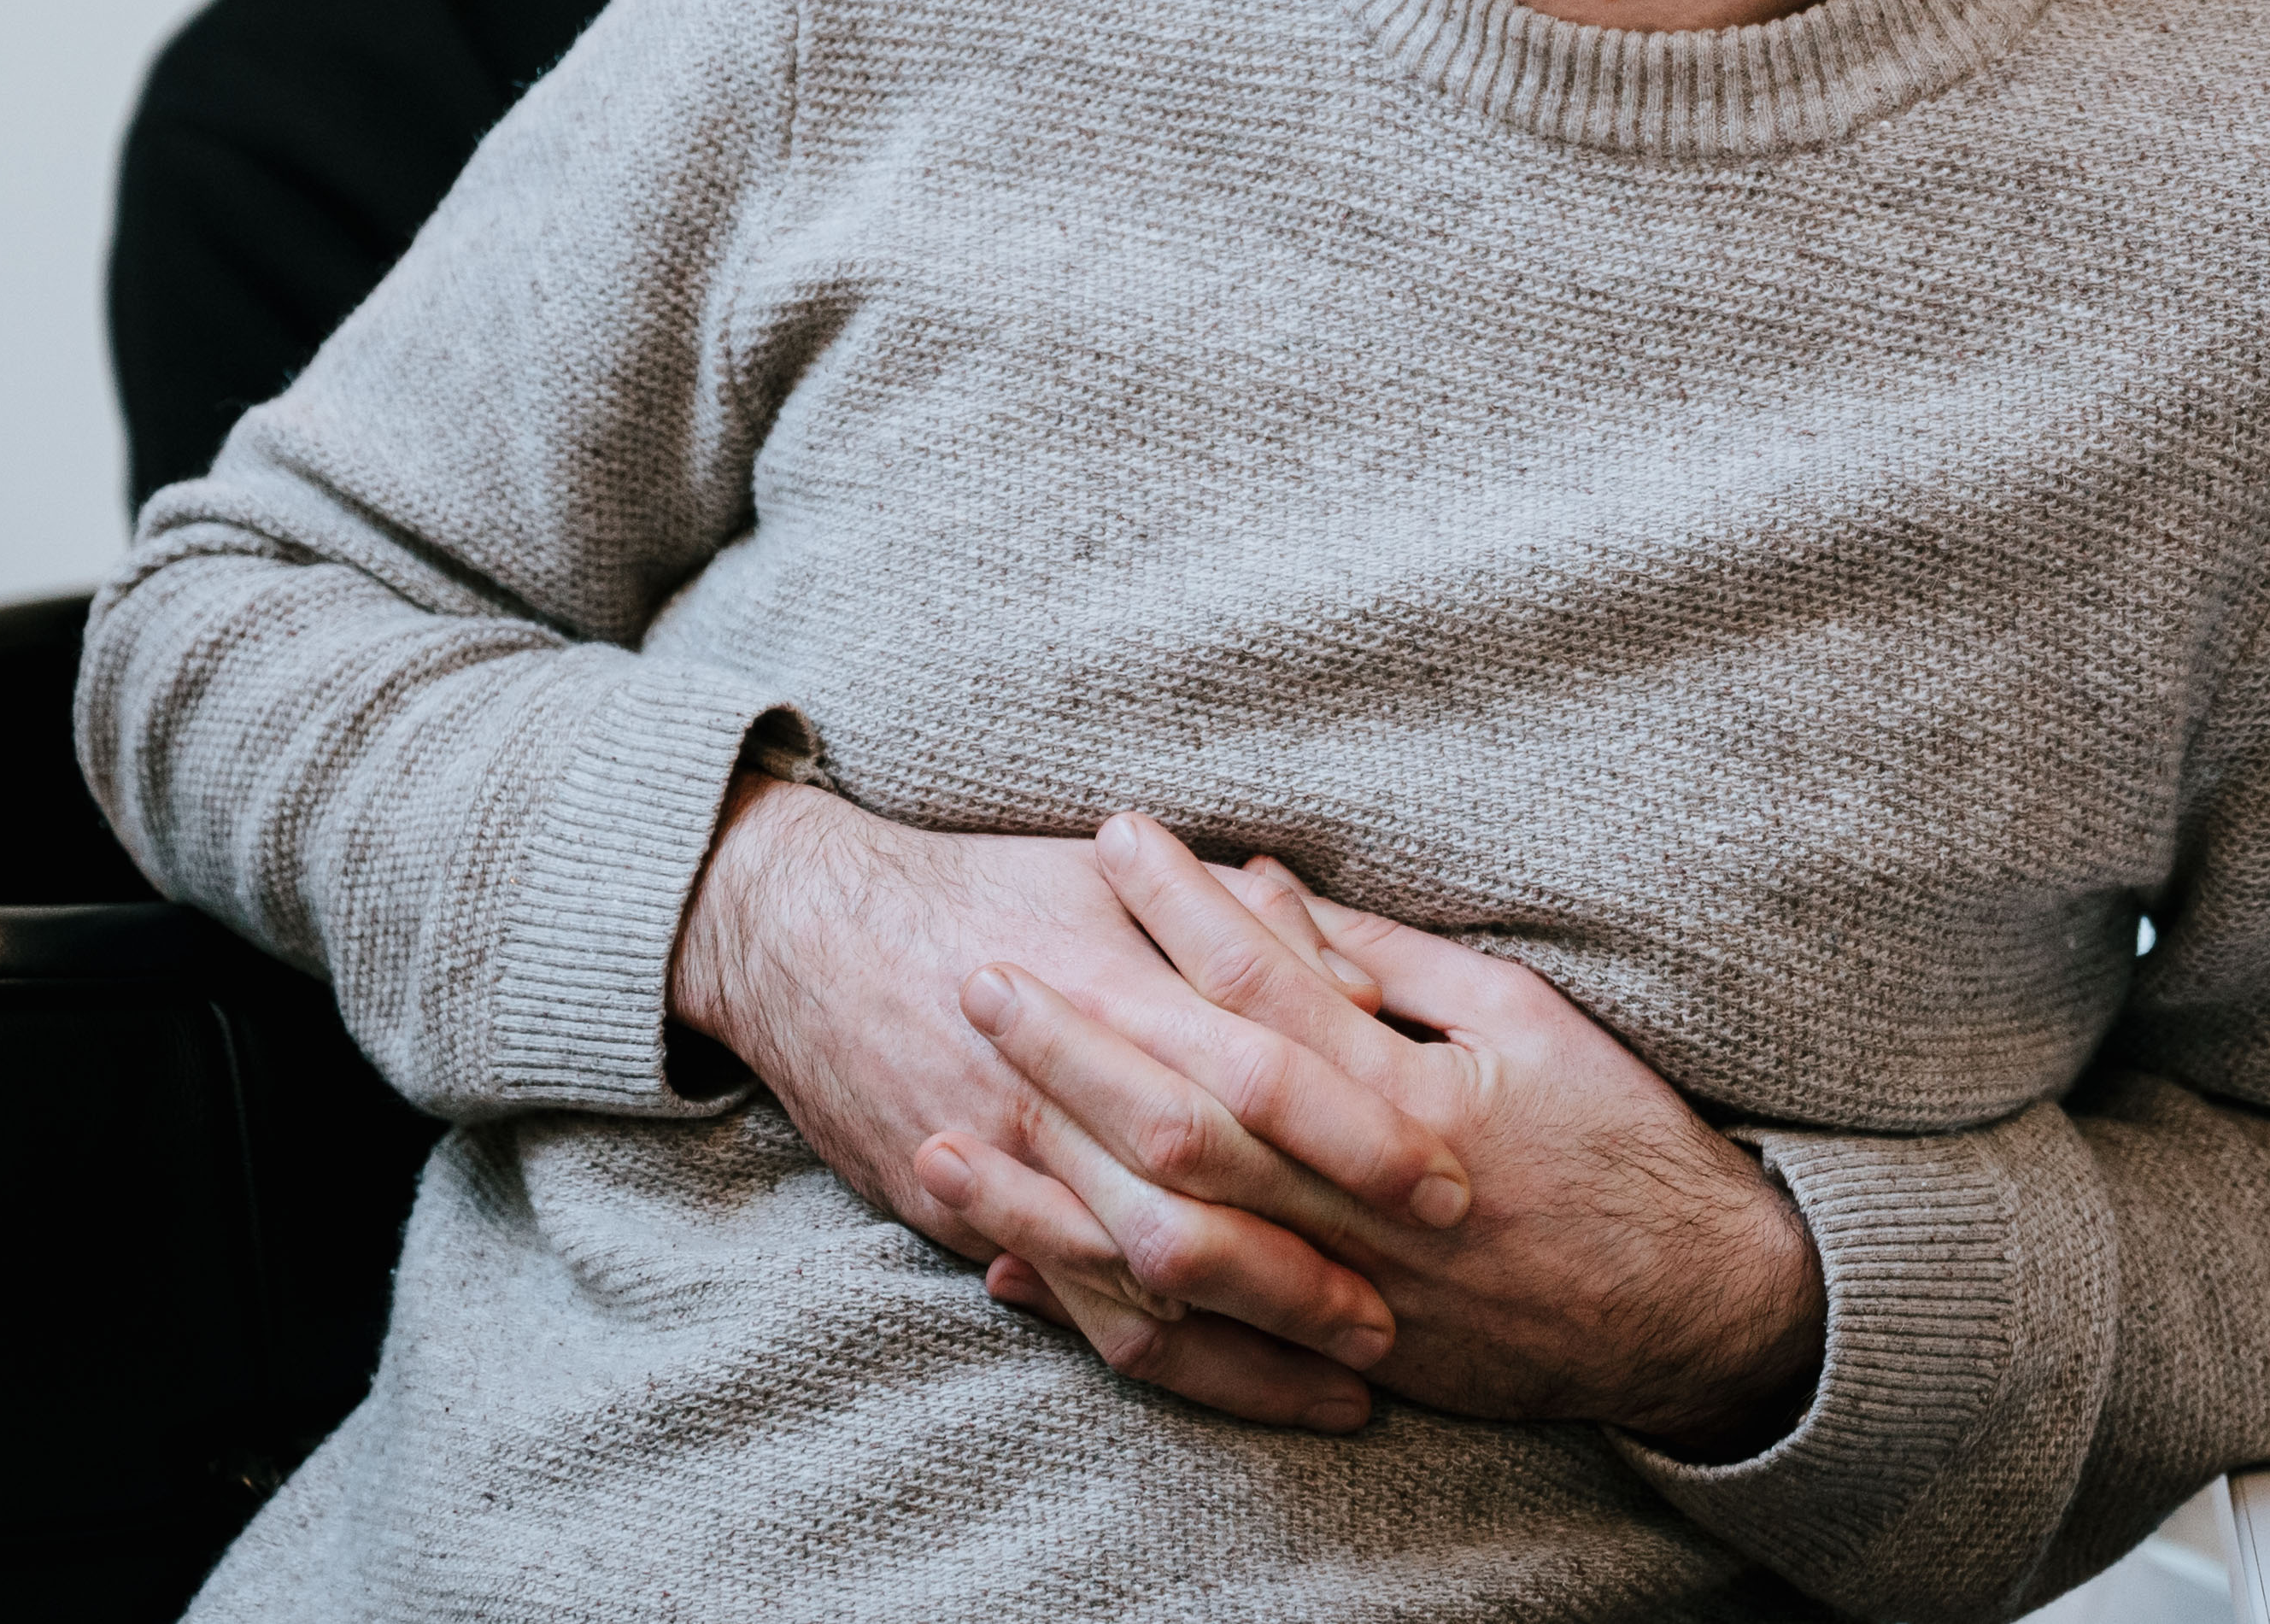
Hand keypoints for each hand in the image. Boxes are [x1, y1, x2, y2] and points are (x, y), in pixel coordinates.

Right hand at [666, 775, 1474, 1427]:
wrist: (815, 938)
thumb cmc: (996, 888)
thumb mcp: (1124, 883)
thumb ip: (1248, 932)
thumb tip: (1371, 986)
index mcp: (1122, 991)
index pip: (1265, 1075)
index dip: (1360, 1136)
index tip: (1454, 1178)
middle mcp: (1069, 1093)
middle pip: (1212, 1198)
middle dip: (1321, 1264)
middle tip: (1422, 1304)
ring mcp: (1019, 1169)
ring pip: (1153, 1285)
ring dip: (1262, 1341)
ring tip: (1364, 1376)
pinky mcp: (981, 1225)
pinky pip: (1088, 1316)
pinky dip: (1180, 1361)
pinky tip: (1256, 1385)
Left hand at [916, 817, 1825, 1457]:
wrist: (1690, 1310)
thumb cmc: (1619, 1142)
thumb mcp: (1525, 1018)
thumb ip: (1389, 964)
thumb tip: (1272, 889)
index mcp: (1419, 1100)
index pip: (1271, 990)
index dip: (1184, 910)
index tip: (1114, 835)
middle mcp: (1366, 1202)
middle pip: (1189, 1112)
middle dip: (1075, 1040)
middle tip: (981, 970)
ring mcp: (1343, 1292)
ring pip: (1168, 1234)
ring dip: (1049, 1181)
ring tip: (945, 1123)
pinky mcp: (1329, 1360)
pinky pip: (1188, 1340)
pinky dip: (1093, 1299)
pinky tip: (1006, 1263)